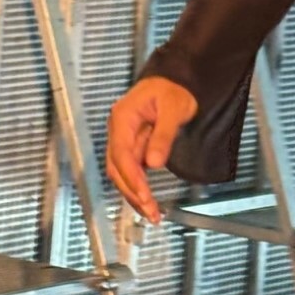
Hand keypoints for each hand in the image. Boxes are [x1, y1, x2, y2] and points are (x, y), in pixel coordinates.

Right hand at [107, 77, 198, 224]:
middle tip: (150, 212)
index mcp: (123, 118)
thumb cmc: (173, 89)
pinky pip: (132, 170)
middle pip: (117, 168)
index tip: (144, 195)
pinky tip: (148, 201)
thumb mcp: (174, 109)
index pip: (121, 154)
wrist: (176, 80)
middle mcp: (119, 130)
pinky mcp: (134, 146)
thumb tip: (154, 162)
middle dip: (132, 192)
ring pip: (122, 173)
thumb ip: (163, 136)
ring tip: (151, 213)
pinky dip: (138, 186)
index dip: (131, 177)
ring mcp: (124, 139)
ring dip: (134, 194)